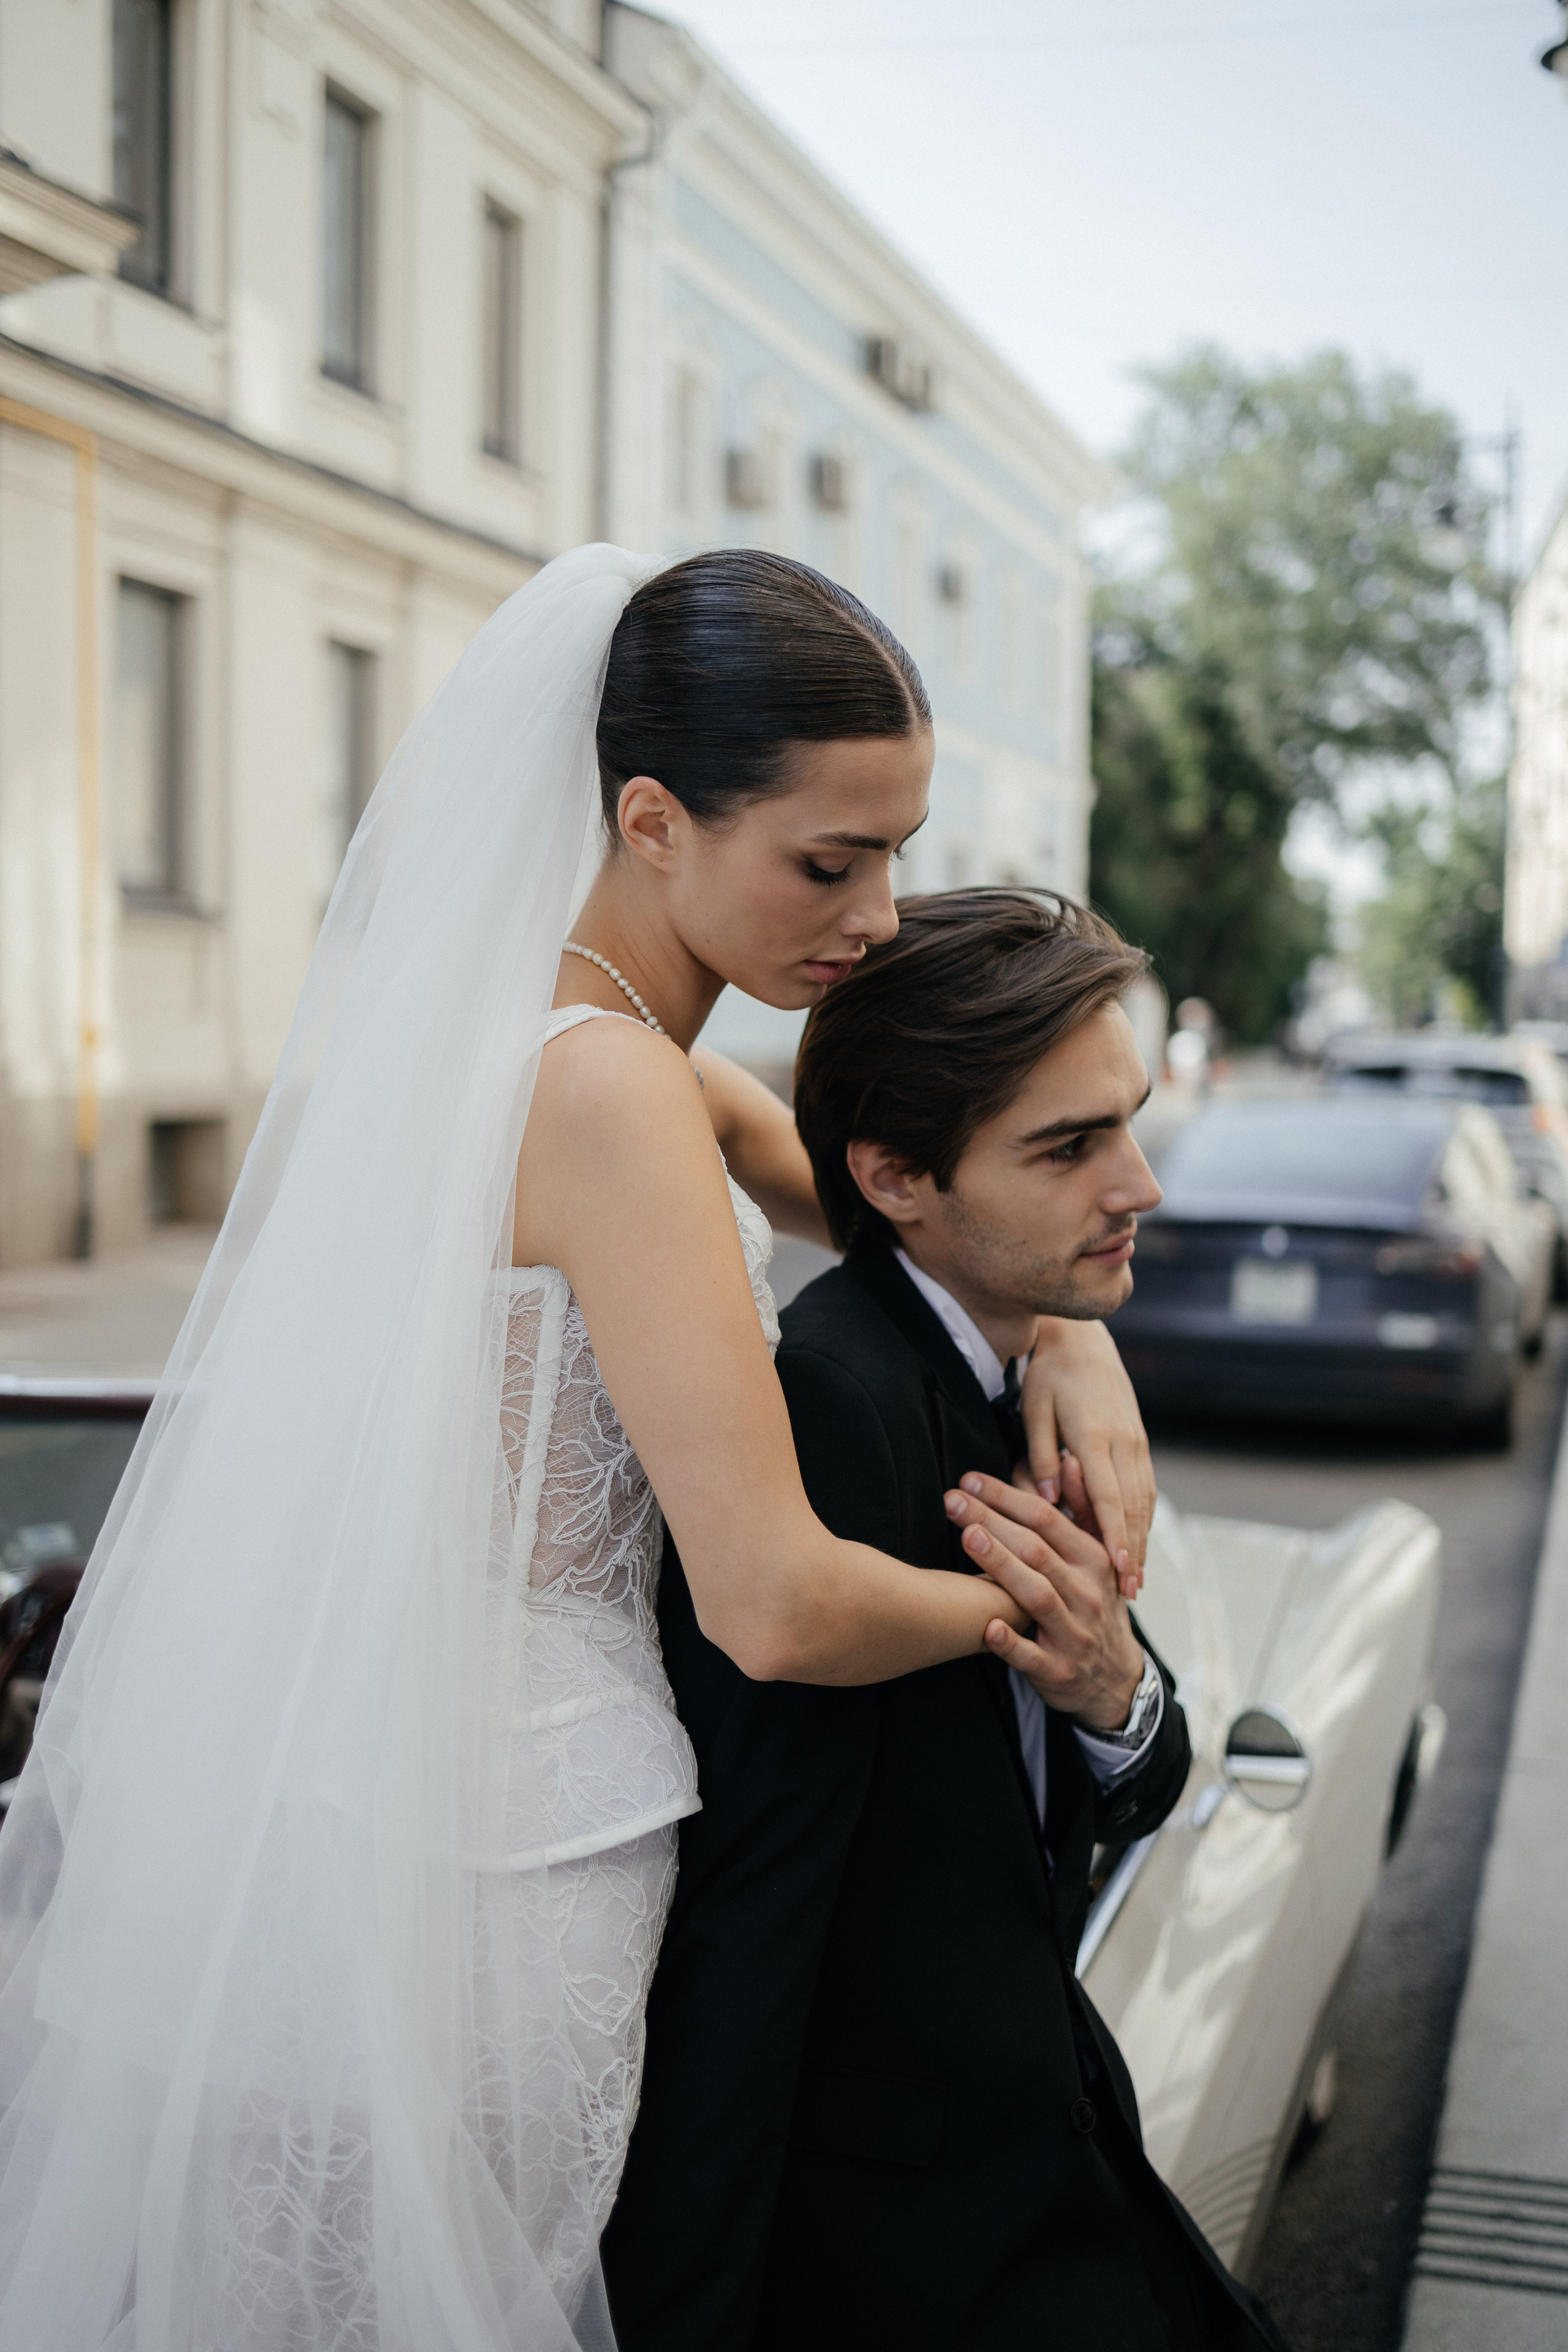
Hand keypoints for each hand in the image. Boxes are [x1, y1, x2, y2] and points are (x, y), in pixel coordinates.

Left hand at [943, 1471, 1144, 1730]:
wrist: (1114, 1679)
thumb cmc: (1093, 1605)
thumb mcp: (1098, 1558)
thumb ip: (1083, 1508)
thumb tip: (1071, 1460)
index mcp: (1095, 1560)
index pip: (1047, 1519)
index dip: (1007, 1497)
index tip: (970, 1479)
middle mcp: (1087, 1593)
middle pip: (1036, 1550)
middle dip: (993, 1521)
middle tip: (953, 1500)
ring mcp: (1074, 1633)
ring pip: (1036, 1595)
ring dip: (1002, 1566)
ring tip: (968, 1538)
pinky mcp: (1058, 1670)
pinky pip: (1031, 1656)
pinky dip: (1010, 1642)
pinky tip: (987, 1625)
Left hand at [1019, 1321, 1155, 1594]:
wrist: (1082, 1338)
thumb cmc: (1048, 1374)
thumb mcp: (1034, 1410)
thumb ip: (1041, 1454)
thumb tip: (1048, 1499)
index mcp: (1095, 1436)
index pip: (1108, 1496)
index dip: (1114, 1536)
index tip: (1119, 1569)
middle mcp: (1123, 1442)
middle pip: (1133, 1507)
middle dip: (1134, 1551)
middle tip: (1131, 1593)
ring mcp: (1136, 1441)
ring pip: (1145, 1500)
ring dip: (1142, 1540)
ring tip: (1137, 1579)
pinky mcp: (1140, 1439)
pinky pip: (1146, 1487)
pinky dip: (1143, 1519)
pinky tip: (1138, 1542)